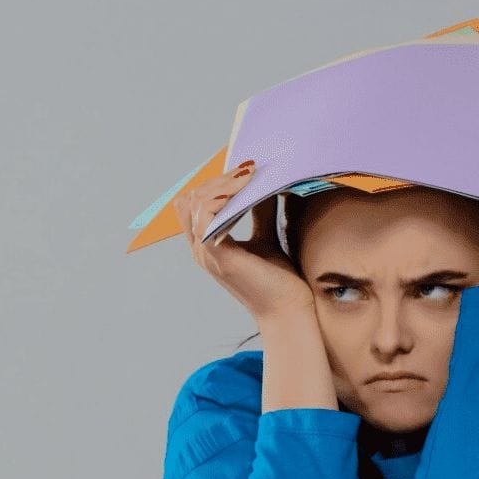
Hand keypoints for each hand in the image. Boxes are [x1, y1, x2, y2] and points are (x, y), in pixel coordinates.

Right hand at [180, 160, 315, 321]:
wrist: (289, 309)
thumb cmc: (278, 279)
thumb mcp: (265, 236)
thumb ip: (258, 211)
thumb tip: (263, 183)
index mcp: (207, 246)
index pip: (191, 205)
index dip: (212, 183)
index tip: (243, 169)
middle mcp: (201, 250)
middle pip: (190, 199)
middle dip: (217, 179)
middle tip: (248, 168)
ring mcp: (206, 254)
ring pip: (196, 203)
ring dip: (222, 183)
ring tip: (249, 174)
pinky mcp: (219, 257)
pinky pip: (206, 216)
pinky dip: (223, 196)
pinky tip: (245, 188)